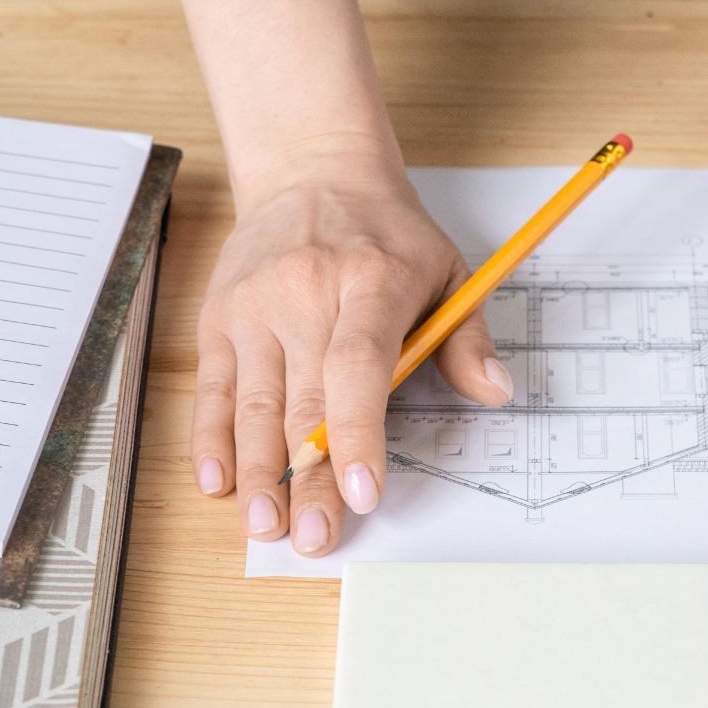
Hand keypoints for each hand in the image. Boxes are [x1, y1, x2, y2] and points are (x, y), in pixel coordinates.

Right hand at [193, 149, 512, 552]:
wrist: (311, 170)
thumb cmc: (385, 233)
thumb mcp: (447, 270)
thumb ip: (467, 338)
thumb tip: (496, 392)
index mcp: (367, 283)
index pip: (357, 368)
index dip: (357, 435)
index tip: (364, 492)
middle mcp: (302, 295)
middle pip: (303, 402)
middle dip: (308, 479)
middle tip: (314, 537)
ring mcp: (252, 307)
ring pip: (252, 404)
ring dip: (257, 473)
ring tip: (266, 525)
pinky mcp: (218, 318)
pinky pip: (211, 389)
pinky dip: (211, 439)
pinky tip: (219, 482)